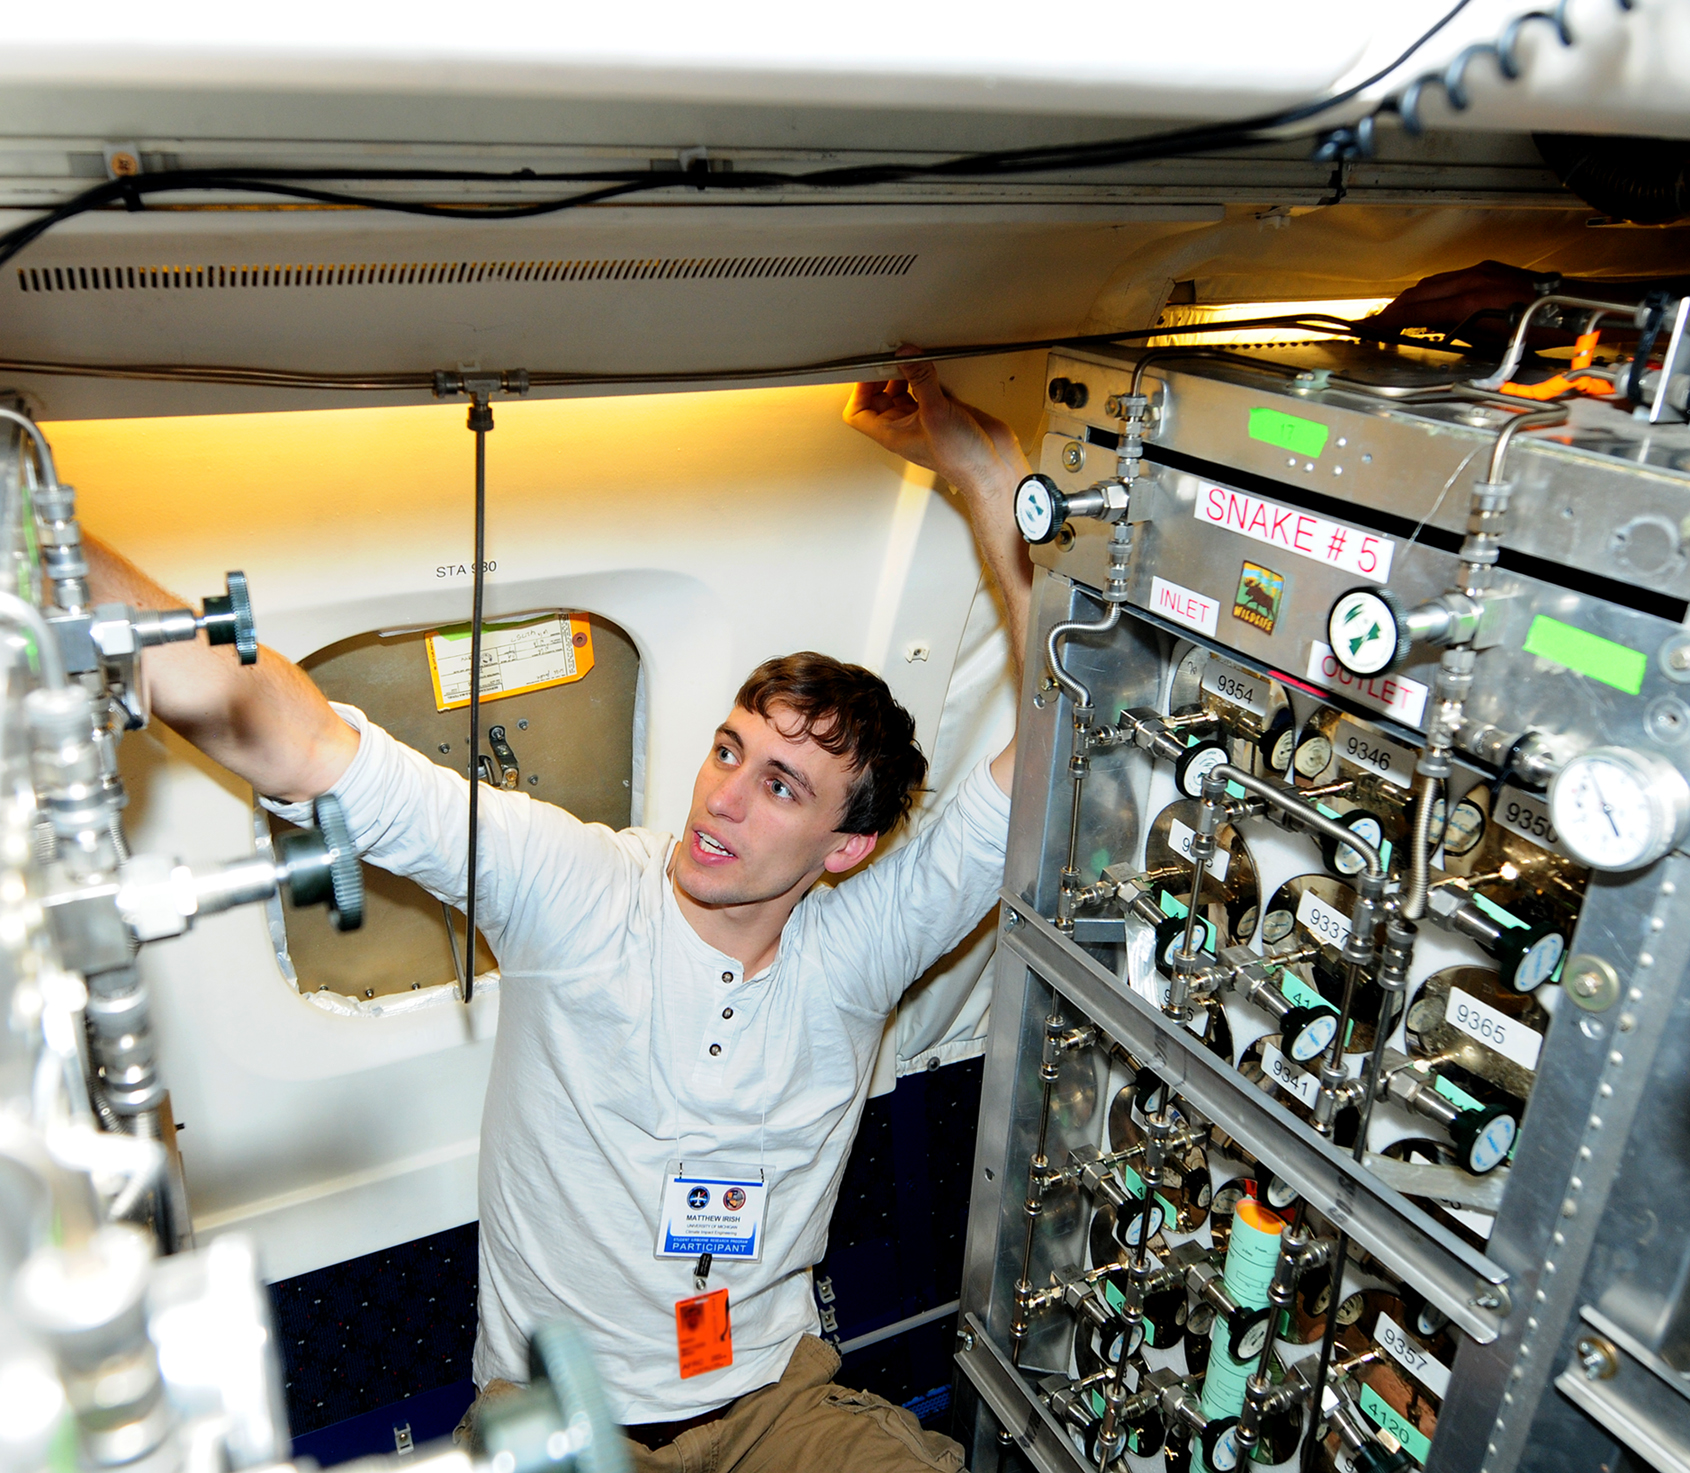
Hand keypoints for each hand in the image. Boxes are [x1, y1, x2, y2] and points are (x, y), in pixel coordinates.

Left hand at [844, 357, 1028, 496]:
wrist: (992, 467)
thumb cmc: (961, 459)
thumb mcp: (935, 412)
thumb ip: (920, 380)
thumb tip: (907, 357)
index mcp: (892, 434)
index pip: (858, 413)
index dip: (858, 392)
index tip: (869, 371)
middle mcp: (905, 426)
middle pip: (880, 397)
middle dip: (883, 376)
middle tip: (892, 359)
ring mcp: (925, 418)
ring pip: (904, 390)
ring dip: (906, 373)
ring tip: (911, 358)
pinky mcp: (945, 410)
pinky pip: (928, 388)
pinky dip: (928, 375)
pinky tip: (933, 365)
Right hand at [1366, 260, 1565, 351]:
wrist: (1572, 306)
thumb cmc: (1538, 328)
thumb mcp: (1492, 341)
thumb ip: (1458, 332)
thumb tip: (1435, 330)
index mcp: (1468, 301)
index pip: (1416, 310)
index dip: (1389, 319)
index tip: (1370, 326)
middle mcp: (1471, 280)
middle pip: (1419, 292)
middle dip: (1395, 307)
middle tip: (1378, 321)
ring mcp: (1480, 270)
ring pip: (1433, 282)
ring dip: (1413, 298)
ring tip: (1401, 313)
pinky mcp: (1489, 268)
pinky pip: (1450, 277)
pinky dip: (1433, 291)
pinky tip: (1432, 302)